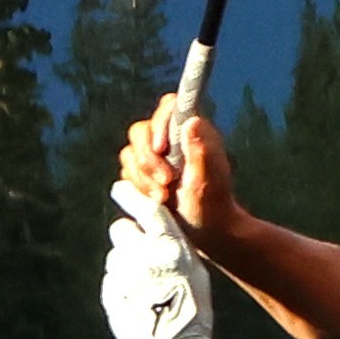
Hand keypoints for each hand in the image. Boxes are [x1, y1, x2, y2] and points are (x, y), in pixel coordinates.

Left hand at [99, 185, 218, 338]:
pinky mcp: (110, 291)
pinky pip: (111, 277)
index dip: (131, 196)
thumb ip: (172, 245)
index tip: (120, 188)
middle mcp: (144, 256)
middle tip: (143, 254)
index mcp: (171, 248)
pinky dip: (121, 283)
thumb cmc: (191, 309)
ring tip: (145, 285)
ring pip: (115, 254)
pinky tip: (137, 299)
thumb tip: (153, 227)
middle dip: (129, 237)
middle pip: (121, 229)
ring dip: (125, 262)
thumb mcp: (194, 270)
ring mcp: (124, 275)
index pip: (145, 209)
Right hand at [114, 100, 235, 240]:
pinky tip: (155, 200)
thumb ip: (200, 151)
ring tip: (164, 196)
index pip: (168, 107)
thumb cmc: (213, 205)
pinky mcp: (142, 173)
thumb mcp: (208, 181)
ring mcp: (154, 155)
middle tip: (166, 182)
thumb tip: (192, 121)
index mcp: (191, 131)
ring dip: (143, 177)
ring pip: (130, 153)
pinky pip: (126, 172)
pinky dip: (138, 187)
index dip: (159, 122)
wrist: (206, 231)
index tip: (160, 148)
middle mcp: (170, 138)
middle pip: (140, 131)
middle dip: (148, 159)